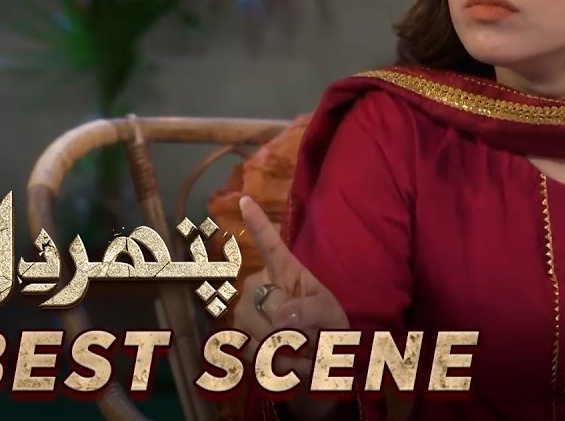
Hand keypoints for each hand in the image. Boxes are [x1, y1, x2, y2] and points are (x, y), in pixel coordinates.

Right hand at [234, 198, 348, 380]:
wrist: (314, 361)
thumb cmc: (324, 328)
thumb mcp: (329, 314)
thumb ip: (312, 311)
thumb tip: (281, 317)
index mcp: (284, 270)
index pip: (270, 244)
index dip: (258, 223)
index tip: (246, 200)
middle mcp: (257, 285)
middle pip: (272, 308)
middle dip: (297, 331)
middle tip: (310, 338)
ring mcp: (242, 309)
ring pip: (262, 333)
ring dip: (289, 350)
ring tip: (300, 350)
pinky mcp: (235, 335)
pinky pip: (254, 351)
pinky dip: (275, 363)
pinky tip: (285, 362)